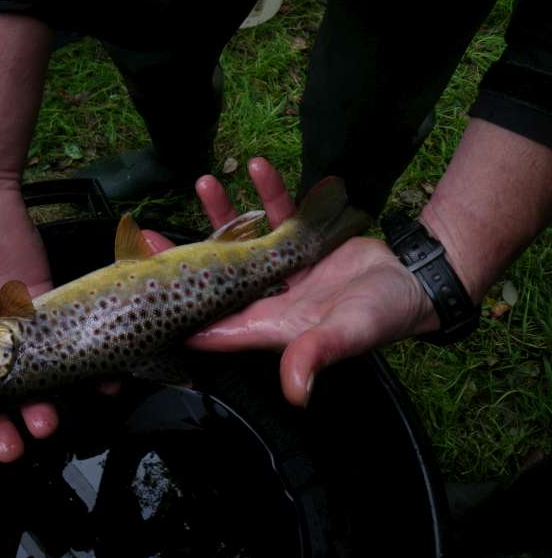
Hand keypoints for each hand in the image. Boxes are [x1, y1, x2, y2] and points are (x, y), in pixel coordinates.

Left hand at [147, 157, 438, 405]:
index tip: (145, 295)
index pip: (213, 325)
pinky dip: (268, 192)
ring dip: (222, 213)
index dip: (179, 315)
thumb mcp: (348, 334)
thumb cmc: (380, 317)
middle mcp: (265, 298)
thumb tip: (296, 392)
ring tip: (203, 182)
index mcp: (267, 326)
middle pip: (214, 279)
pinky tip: (255, 165)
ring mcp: (280, 268)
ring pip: (242, 240)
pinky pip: (278, 214)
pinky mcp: (299, 243)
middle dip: (182, 258)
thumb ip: (317, 354)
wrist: (411, 286)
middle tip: (148, 235)